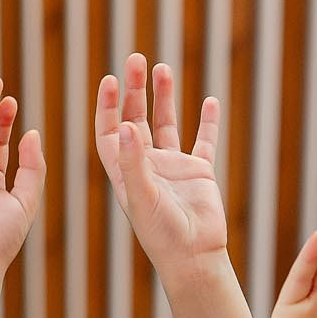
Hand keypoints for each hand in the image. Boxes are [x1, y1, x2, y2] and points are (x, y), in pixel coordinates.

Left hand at [95, 54, 225, 274]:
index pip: (109, 133)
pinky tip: (209, 101)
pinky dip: (207, 122)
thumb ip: (134, 162)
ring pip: (166, 124)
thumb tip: (127, 125)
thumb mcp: (142, 197)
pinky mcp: (199, 174)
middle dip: (133, 91)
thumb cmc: (162, 236)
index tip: (111, 79)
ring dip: (163, 97)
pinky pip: (203, 141)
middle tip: (135, 59)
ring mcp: (174, 169)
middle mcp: (147, 167)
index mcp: (126, 173)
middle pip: (135, 120)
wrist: (194, 258)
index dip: (107, 107)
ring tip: (161, 68)